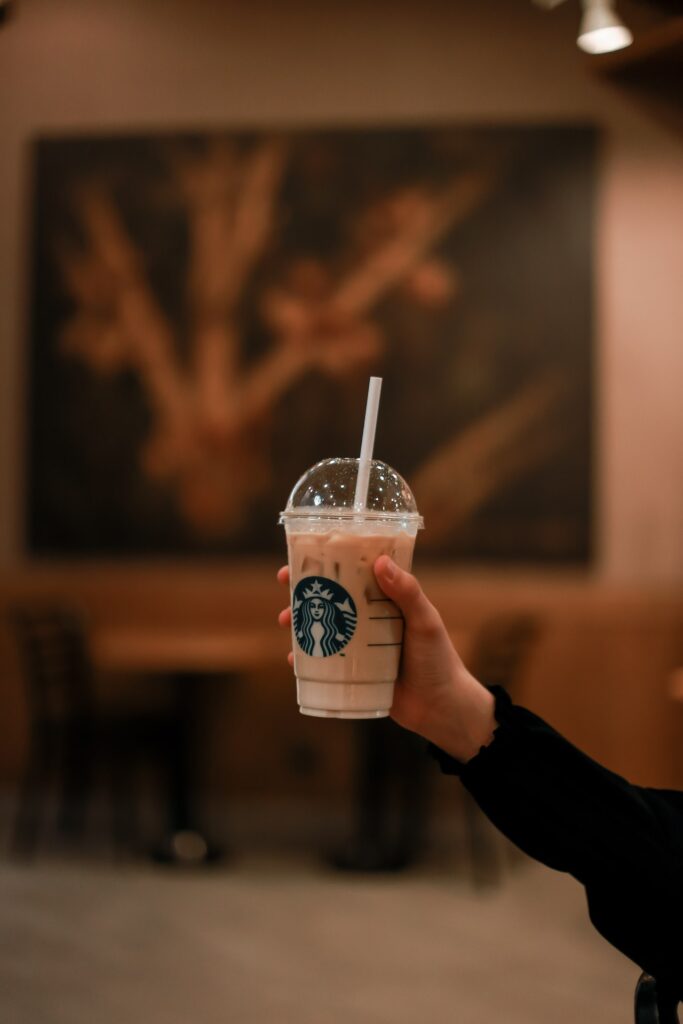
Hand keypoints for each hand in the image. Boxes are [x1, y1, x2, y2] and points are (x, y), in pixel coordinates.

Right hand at [276, 559, 494, 762]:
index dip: (330, 563)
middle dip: (305, 591)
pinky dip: (306, 658)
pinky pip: (324, 661)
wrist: (441, 708)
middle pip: (332, 599)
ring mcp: (360, 646)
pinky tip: (293, 658)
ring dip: (300, 621)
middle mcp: (370, 620)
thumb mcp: (425, 622)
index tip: (306, 555)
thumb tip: (380, 562)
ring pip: (323, 628)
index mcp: (387, 601)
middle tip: (285, 586)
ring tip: (285, 622)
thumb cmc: (438, 659)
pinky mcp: (354, 672)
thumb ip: (407, 593)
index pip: (355, 573)